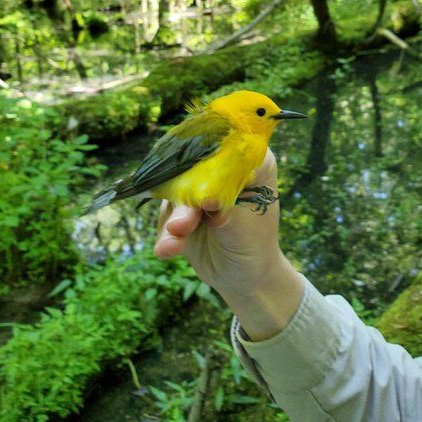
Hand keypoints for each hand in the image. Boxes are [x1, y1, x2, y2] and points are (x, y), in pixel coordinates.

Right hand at [154, 149, 303, 340]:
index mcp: (248, 160)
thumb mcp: (245, 225)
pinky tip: (167, 250)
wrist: (242, 278)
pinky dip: (166, 235)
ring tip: (173, 244)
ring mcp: (195, 188)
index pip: (226, 143)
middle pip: (193, 166)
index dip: (208, 158)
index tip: (197, 179)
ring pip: (175, 193)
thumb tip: (206, 197)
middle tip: (180, 225)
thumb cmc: (255, 244)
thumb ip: (225, 207)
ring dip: (174, 221)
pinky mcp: (177, 209)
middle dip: (184, 197)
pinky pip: (165, 217)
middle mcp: (219, 168)